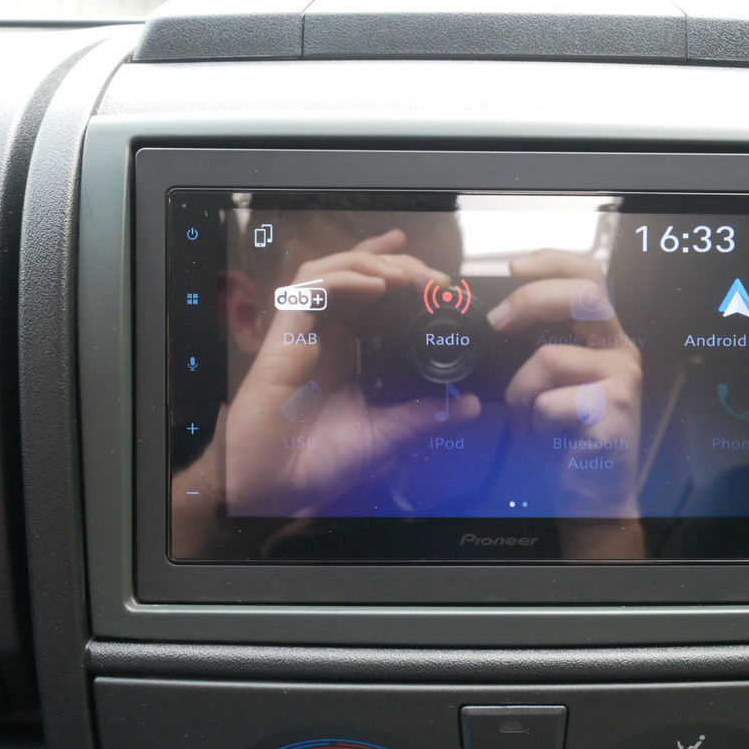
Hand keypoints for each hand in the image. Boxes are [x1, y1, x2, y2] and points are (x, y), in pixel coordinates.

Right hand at [175, 230, 481, 533]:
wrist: (278, 485)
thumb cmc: (321, 462)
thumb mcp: (389, 434)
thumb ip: (427, 415)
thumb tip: (471, 405)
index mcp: (350, 353)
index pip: (376, 299)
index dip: (403, 278)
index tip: (442, 282)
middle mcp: (328, 336)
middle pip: (360, 275)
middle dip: (400, 264)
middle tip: (436, 277)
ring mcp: (306, 332)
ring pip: (336, 270)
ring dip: (374, 262)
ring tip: (410, 275)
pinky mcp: (285, 334)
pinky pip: (311, 287)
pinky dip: (345, 277)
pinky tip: (376, 284)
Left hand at [488, 249, 642, 519]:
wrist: (590, 497)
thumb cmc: (564, 441)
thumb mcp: (546, 386)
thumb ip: (536, 350)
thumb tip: (496, 320)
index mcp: (604, 341)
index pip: (590, 277)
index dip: (553, 261)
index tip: (514, 266)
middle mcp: (620, 353)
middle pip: (583, 295)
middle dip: (530, 301)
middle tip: (498, 322)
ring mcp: (622, 379)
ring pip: (549, 358)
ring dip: (523, 395)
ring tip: (534, 423)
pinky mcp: (616, 410)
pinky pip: (550, 403)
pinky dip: (535, 425)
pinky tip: (550, 441)